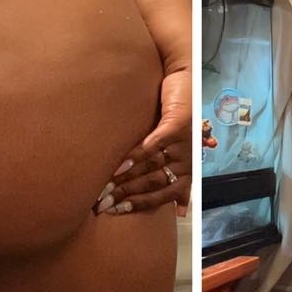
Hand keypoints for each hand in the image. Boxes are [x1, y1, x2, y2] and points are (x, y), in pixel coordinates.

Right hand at [95, 68, 191, 216]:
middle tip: (104, 202)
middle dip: (127, 195)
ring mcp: (184, 143)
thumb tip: (178, 212)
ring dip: (128, 178)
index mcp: (188, 170)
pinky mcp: (178, 125)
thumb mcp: (178, 148)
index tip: (116, 211)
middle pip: (153, 184)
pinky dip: (137, 155)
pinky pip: (155, 145)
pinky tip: (120, 163)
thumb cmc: (177, 115)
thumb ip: (175, 176)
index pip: (161, 196)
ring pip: (152, 168)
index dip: (138, 205)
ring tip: (106, 185)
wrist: (184, 79)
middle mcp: (187, 160)